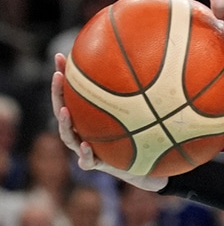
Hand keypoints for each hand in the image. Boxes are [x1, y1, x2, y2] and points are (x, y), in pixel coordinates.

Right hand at [52, 55, 166, 191]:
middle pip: (63, 109)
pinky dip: (85, 153)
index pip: (73, 93)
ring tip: (63, 110)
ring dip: (63, 122)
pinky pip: (86, 160)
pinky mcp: (95, 164)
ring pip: (67, 135)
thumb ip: (148, 95)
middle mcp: (84, 130)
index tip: (61, 56)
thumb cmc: (146, 138)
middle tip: (57, 76)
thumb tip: (163, 65)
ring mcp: (86, 147)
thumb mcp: (148, 115)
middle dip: (58, 92)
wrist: (148, 168)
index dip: (64, 76)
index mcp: (91, 117)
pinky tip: (86, 144)